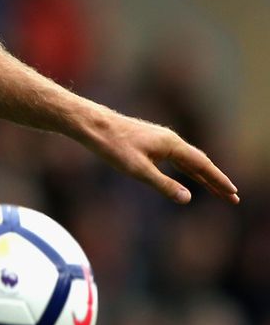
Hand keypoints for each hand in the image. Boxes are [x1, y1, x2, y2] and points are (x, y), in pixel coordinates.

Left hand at [83, 110, 238, 203]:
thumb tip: (188, 199)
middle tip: (232, 197)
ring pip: (188, 160)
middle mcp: (170, 139)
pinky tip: (191, 175)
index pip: (202, 165)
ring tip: (217, 190)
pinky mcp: (151, 141)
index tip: (233, 193)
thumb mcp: (138, 170)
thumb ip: (164, 184)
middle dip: (216, 181)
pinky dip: (188, 169)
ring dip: (203, 175)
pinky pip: (176, 158)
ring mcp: (160, 139)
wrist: (92, 125)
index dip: (218, 180)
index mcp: (171, 144)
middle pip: (200, 162)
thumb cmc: (112, 146)